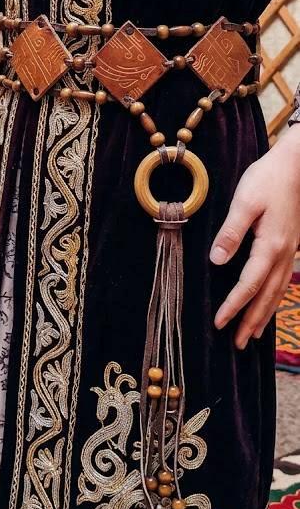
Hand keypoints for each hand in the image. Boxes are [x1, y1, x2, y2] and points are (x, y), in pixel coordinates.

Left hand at [209, 125, 299, 348]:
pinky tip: (269, 302)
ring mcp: (291, 251)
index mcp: (270, 246)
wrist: (297, 163)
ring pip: (277, 291)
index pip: (248, 285)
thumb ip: (231, 232)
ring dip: (264, 314)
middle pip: (266, 296)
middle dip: (251, 321)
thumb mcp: (245, 200)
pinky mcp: (291, 245)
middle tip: (238, 344)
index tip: (219, 324)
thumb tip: (216, 260)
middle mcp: (284, 254)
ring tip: (254, 335)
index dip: (233, 306)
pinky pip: (283, 280)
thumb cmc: (269, 178)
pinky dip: (274, 298)